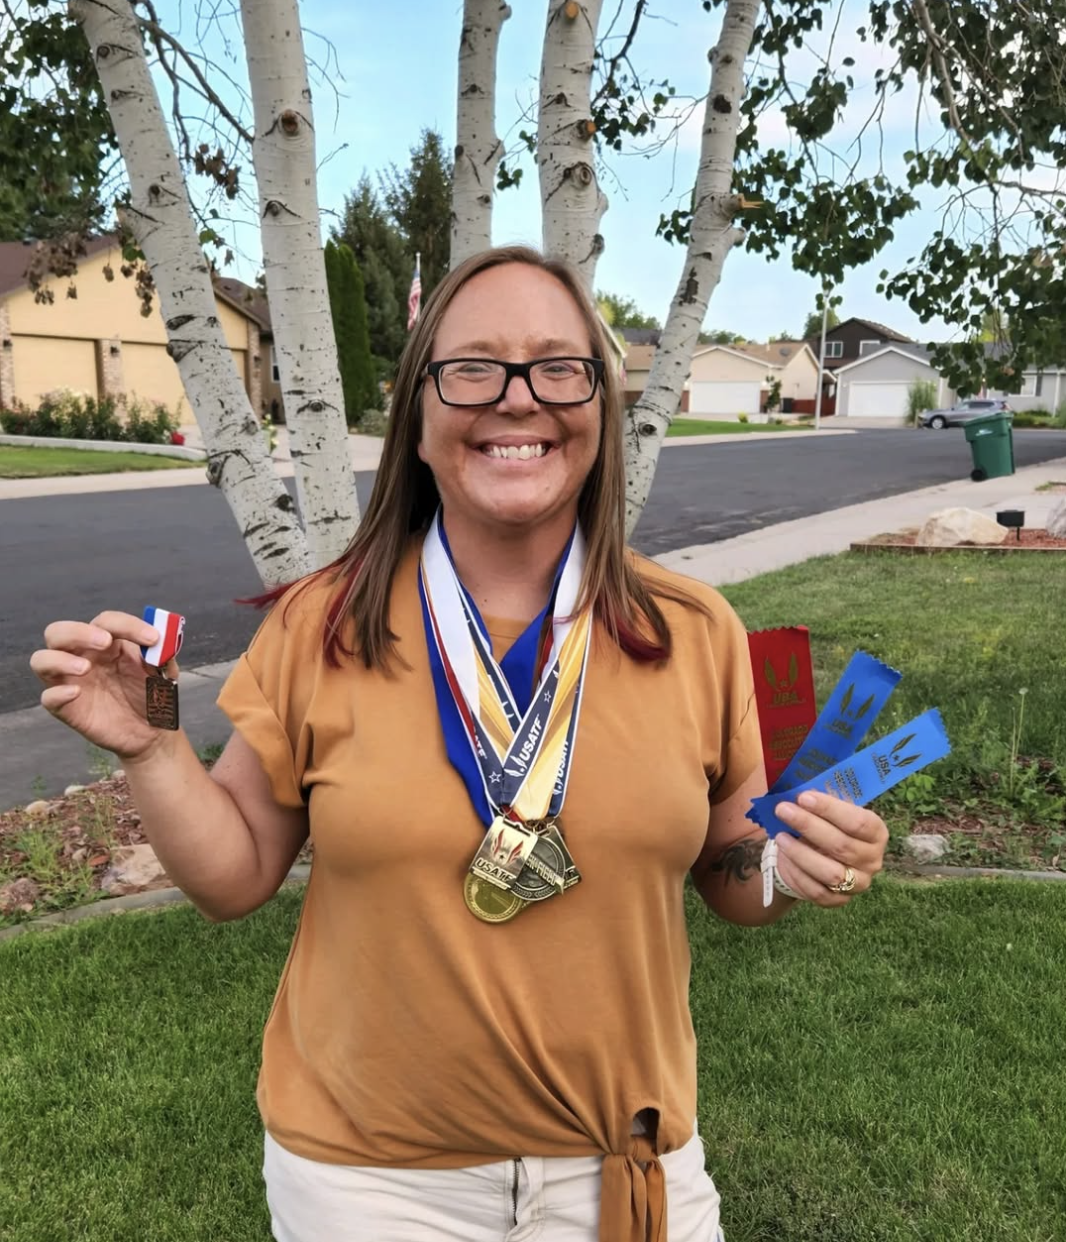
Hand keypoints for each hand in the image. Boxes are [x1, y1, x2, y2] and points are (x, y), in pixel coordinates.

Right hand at [30, 611, 175, 761]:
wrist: (153, 732)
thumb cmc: (153, 695)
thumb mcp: (164, 672)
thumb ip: (163, 653)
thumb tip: (161, 639)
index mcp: (108, 643)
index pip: (105, 621)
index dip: (127, 625)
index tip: (152, 638)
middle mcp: (83, 657)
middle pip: (59, 632)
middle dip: (78, 632)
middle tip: (105, 642)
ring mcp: (71, 681)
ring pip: (41, 660)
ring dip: (59, 659)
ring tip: (85, 668)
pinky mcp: (66, 707)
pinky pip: (47, 697)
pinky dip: (57, 693)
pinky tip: (76, 693)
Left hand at [772, 790, 887, 906]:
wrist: (818, 854)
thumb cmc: (825, 824)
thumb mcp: (827, 809)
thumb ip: (818, 798)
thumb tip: (794, 784)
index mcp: (876, 832)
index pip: (858, 821)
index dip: (830, 809)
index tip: (803, 797)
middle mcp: (872, 859)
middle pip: (842, 845)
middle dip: (809, 826)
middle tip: (783, 810)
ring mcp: (858, 883)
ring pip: (831, 872)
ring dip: (801, 853)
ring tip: (779, 835)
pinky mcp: (839, 900)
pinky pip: (817, 891)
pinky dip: (797, 873)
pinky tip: (783, 856)